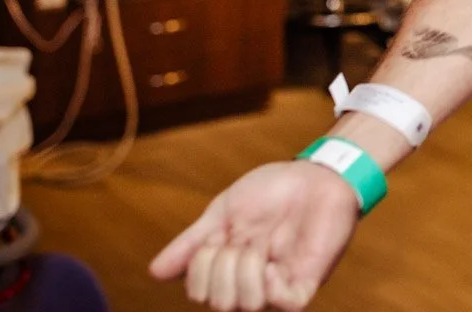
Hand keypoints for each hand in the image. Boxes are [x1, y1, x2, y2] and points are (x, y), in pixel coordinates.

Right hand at [150, 160, 360, 310]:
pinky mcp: (307, 283)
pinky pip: (286, 306)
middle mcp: (252, 282)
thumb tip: (154, 272)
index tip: (217, 238)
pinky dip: (271, 287)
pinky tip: (272, 265)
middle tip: (241, 241)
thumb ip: (192, 242)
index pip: (199, 292)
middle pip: (221, 304)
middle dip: (222, 268)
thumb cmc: (271, 190)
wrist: (316, 174)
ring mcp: (280, 285)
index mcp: (229, 267)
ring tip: (259, 249)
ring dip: (245, 272)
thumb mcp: (223, 212)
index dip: (199, 267)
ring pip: (248, 307)